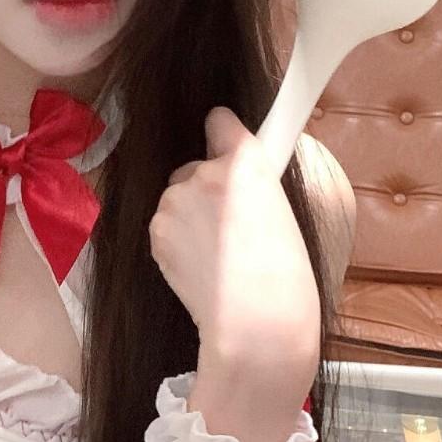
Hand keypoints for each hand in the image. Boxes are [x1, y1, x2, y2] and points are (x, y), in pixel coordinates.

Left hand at [148, 107, 320, 397]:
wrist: (255, 319)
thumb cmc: (284, 274)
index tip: (226, 143)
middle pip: (196, 168)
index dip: (224, 137)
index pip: (220, 121)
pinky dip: (178, 240)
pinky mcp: (157, 231)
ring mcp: (175, 201)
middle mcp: (204, 171)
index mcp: (246, 161)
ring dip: (191, 217)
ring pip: (177, 199)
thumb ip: (252, 180)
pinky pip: (166, 226)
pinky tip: (204, 265)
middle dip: (207, 188)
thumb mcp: (284, 210)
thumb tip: (234, 169)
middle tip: (235, 227)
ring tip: (221, 254)